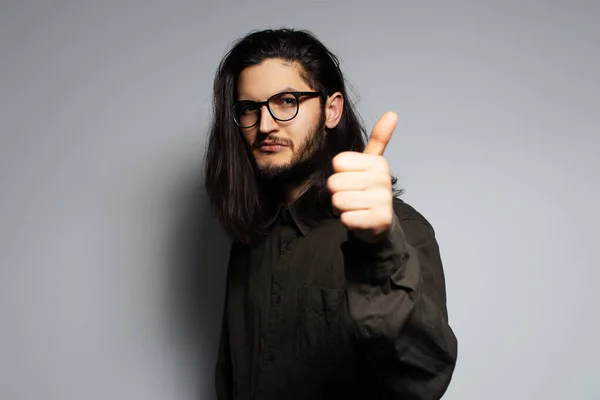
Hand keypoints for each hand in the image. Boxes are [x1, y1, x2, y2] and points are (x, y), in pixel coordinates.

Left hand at [327, 111, 397, 242]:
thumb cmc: (368, 190)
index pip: (337, 163)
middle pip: (334, 183)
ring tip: (355, 207)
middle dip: (337, 193)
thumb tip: (392, 113)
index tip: (352, 180)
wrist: (379, 223)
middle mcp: (382, 179)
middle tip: (353, 196)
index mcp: (378, 162)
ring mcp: (382, 201)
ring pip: (338, 201)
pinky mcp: (379, 221)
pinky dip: (347, 221)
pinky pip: (346, 219)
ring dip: (341, 208)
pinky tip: (359, 219)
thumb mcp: (372, 163)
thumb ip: (379, 139)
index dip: (338, 174)